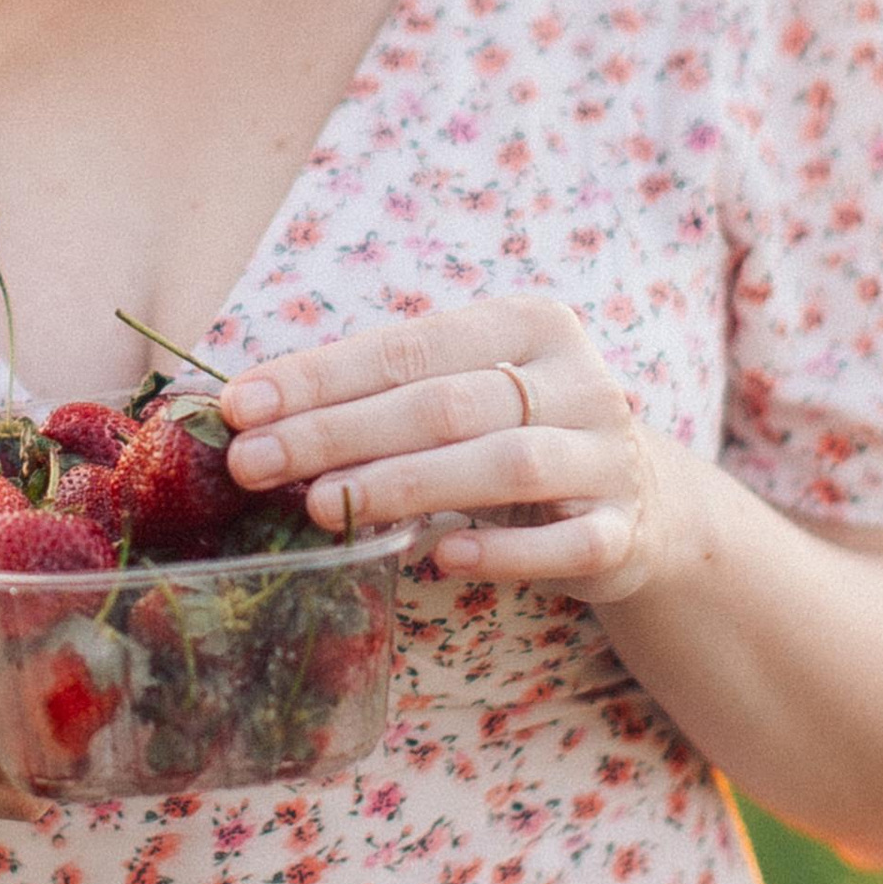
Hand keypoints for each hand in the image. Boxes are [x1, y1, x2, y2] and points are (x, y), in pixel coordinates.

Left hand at [219, 298, 682, 603]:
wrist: (642, 502)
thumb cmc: (515, 435)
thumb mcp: (463, 395)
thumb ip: (382, 396)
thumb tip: (252, 413)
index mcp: (528, 324)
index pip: (407, 346)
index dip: (319, 377)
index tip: (239, 407)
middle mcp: (577, 380)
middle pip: (443, 404)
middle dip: (337, 434)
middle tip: (253, 464)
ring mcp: (607, 456)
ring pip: (502, 466)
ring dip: (403, 486)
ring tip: (320, 507)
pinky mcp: (622, 531)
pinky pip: (564, 544)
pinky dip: (502, 552)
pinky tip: (442, 559)